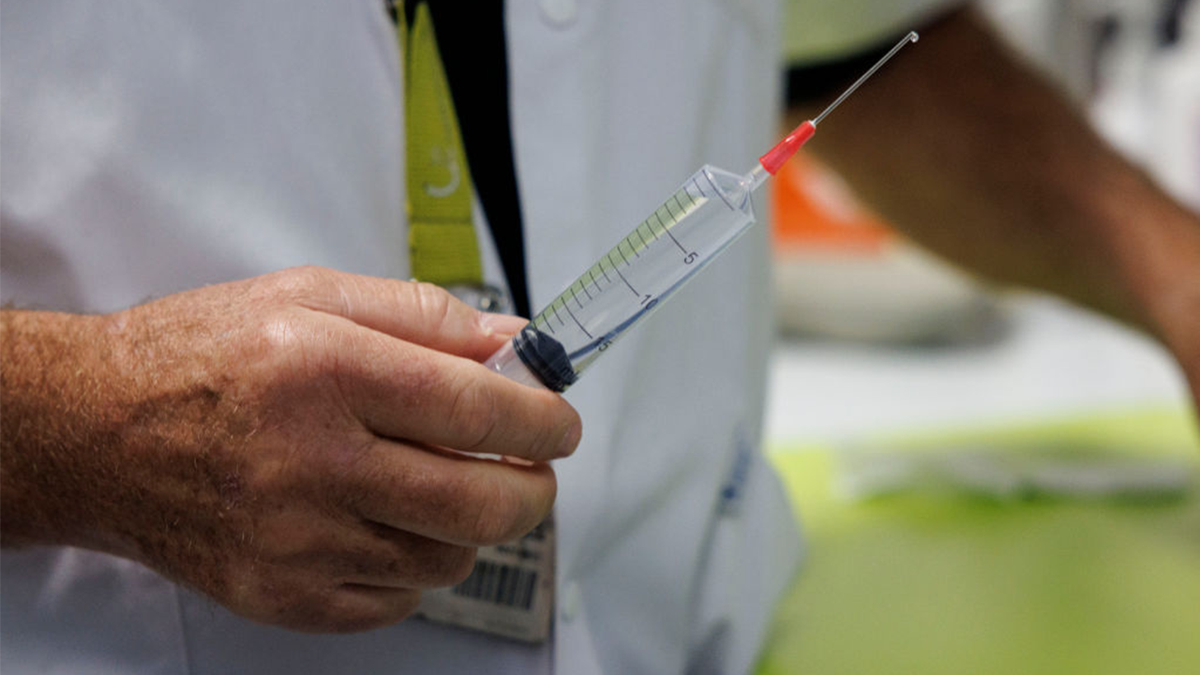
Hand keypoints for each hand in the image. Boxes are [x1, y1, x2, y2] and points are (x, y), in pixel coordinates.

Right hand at [0, 267, 580, 631]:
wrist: (96, 433)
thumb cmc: (202, 356)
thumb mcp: (310, 295)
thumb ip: (424, 316)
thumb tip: (517, 342)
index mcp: (324, 371)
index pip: (474, 408)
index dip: (541, 419)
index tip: (560, 422)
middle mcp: (311, 463)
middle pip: (477, 502)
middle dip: (534, 488)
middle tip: (534, 469)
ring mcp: (294, 543)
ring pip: (446, 558)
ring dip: (472, 525)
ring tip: (446, 487)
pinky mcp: (280, 596)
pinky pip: (396, 601)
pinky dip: (416, 566)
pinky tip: (390, 525)